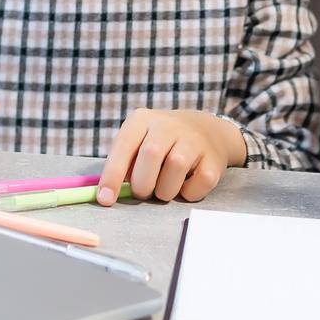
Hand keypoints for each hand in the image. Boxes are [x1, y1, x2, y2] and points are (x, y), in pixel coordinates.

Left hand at [96, 109, 246, 204]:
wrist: (205, 130)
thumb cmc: (160, 144)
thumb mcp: (138, 143)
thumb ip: (124, 164)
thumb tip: (109, 194)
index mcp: (142, 120)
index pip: (124, 145)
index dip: (112, 174)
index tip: (105, 199)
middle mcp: (168, 125)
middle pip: (151, 155)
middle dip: (143, 184)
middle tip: (144, 191)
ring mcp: (194, 139)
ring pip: (176, 167)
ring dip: (166, 190)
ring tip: (166, 188)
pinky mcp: (213, 158)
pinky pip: (199, 183)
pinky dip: (189, 193)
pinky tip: (186, 185)